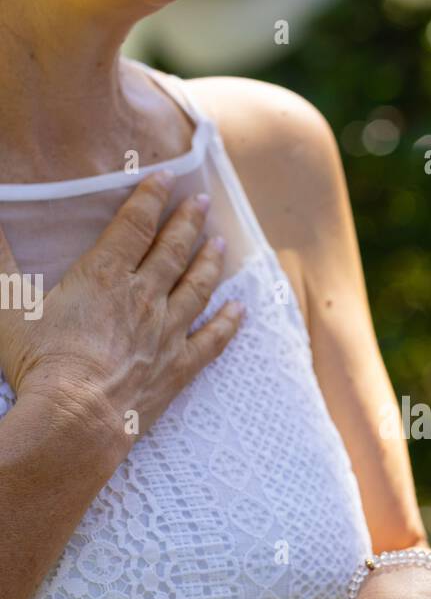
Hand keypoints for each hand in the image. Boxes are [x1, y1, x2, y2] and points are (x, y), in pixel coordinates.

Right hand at [0, 169, 244, 463]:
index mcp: (104, 276)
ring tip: (219, 244)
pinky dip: (227, 322)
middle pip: (172, 251)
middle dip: (187, 222)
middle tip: (201, 202)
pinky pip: (211, 340)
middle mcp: (143, 298)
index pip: (134, 225)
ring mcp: (166, 333)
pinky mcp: (177, 369)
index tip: (164, 178)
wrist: (75, 420)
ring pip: (196, 288)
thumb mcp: (7, 303)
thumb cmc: (38, 362)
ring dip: (209, 263)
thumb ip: (0, 258)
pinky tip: (238, 309)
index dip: (149, 198)